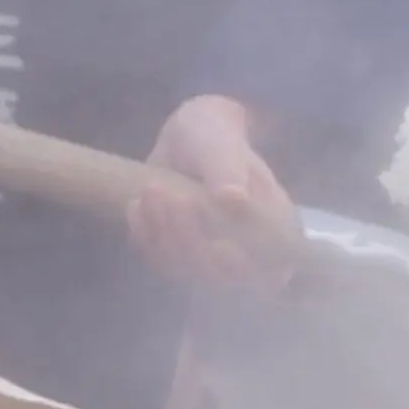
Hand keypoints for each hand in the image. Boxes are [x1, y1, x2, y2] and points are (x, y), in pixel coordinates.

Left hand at [129, 96, 299, 291]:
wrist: (186, 138)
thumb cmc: (215, 136)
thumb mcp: (222, 143)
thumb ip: (228, 167)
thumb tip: (233, 198)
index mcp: (272, 227)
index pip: (270, 269)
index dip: (245, 267)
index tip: (218, 244)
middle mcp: (246, 250)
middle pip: (219, 273)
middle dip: (190, 237)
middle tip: (168, 194)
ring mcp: (209, 256)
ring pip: (187, 269)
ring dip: (164, 233)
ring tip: (150, 189)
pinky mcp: (179, 255)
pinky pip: (160, 261)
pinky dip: (145, 236)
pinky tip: (136, 205)